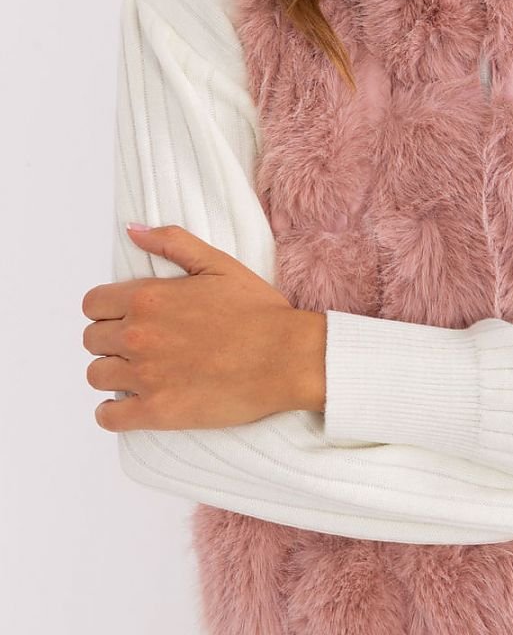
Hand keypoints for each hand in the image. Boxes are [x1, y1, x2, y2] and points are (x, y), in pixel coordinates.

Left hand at [82, 223, 326, 431]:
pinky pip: (108, 416)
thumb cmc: (257, 310)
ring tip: (140, 371)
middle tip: (141, 343)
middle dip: (111, 339)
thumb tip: (132, 230)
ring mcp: (144, 376)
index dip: (108, 309)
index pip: (93, 304)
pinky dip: (113, 411)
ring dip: (113, 372)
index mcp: (148, 297)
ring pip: (95, 375)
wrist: (285, 357)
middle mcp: (138, 334)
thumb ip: (171, 243)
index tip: (127, 316)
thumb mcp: (217, 264)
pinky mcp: (156, 411)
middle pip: (91, 339)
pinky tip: (132, 402)